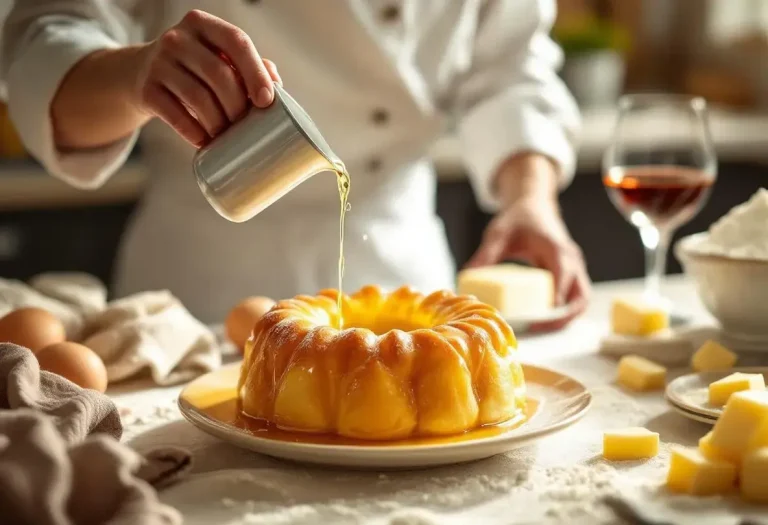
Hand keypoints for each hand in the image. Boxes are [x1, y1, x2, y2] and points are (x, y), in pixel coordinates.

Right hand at [130, 10, 281, 145]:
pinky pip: (176, 116)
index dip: (255, 72)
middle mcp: (177, 38)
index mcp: (202, 23)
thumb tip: (276, 83)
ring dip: (218, 123)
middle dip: (237, 105)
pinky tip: (204, 141)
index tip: (266, 101)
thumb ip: (249, 64)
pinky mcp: (147, 89)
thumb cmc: (194, 67)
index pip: (236, 41)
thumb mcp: (217, 55)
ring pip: (198, 98)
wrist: (141, 72)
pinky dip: (195, 133)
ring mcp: (159, 63)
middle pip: (219, 74)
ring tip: (226, 134)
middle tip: (244, 124)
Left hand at [467, 197, 590, 329]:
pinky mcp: (568, 276)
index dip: (557, 296)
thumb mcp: (498, 233)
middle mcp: (571, 260)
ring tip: (538, 329)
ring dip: (565, 317)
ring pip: (579, 300)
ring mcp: (573, 269)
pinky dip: (562, 312)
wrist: (533, 207)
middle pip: (580, 295)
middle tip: (539, 329)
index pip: (564, 274)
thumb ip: (486, 254)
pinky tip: (541, 321)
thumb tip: (467, 275)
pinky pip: (572, 298)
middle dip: (564, 316)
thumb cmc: (518, 218)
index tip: (543, 315)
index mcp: (556, 248)